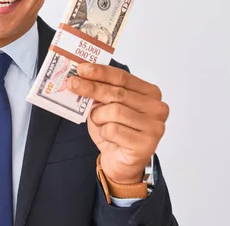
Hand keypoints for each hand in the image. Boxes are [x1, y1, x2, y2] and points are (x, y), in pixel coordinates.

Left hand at [66, 63, 168, 183]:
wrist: (120, 161)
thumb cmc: (115, 129)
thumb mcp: (105, 105)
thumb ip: (100, 90)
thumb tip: (80, 76)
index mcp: (150, 92)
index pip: (122, 77)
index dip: (100, 72)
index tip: (81, 68)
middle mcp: (157, 107)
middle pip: (117, 93)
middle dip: (91, 87)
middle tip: (72, 84)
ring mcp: (154, 126)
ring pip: (113, 111)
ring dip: (98, 116)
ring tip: (99, 122)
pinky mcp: (146, 144)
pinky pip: (113, 130)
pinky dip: (103, 132)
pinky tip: (109, 137)